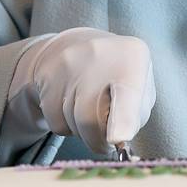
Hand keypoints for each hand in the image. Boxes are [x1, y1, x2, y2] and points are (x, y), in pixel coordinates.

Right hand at [9, 27, 155, 154]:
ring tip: (90, 107)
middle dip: (98, 139)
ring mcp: (68, 62)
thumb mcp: (140, 87)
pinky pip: (55, 122)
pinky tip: (73, 104)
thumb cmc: (118, 75)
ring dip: (83, 130)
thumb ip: (135, 115)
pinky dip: (66, 124)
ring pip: (71, 122)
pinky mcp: (46, 74)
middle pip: (90, 118)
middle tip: (107, 139)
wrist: (75, 46)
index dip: (122, 120)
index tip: (118, 138)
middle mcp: (98, 53)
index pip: (126, 94)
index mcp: (132, 56)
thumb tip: (119, 140)